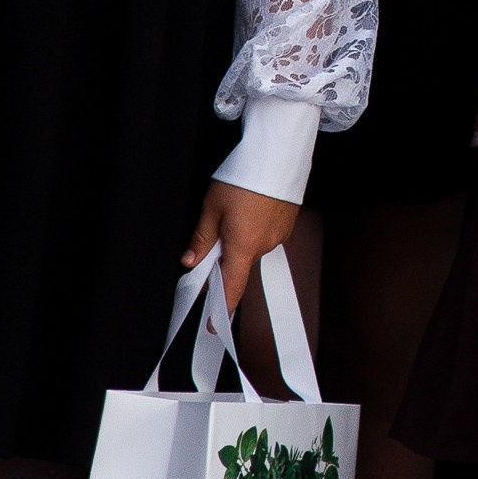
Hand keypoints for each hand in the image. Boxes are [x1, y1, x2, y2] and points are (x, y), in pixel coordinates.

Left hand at [179, 179, 300, 312]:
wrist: (280, 154)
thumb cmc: (247, 176)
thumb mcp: (212, 206)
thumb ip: (201, 238)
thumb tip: (191, 259)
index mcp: (243, 246)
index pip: (231, 288)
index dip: (221, 309)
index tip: (214, 324)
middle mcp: (264, 246)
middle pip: (238, 265)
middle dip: (223, 257)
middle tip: (212, 236)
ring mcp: (279, 235)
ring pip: (251, 248)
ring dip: (238, 240)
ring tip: (233, 212)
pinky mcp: (286, 224)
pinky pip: (264, 236)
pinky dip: (253, 229)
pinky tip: (249, 209)